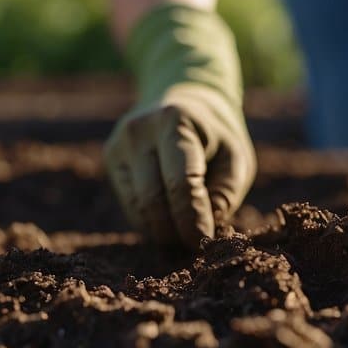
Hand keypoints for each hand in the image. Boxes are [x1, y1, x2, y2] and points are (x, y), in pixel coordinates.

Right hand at [104, 83, 254, 247]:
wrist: (183, 102)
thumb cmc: (215, 138)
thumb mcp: (235, 158)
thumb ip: (224, 194)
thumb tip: (203, 233)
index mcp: (175, 122)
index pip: (181, 183)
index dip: (193, 219)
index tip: (205, 240)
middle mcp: (139, 131)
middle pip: (153, 199)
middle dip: (176, 230)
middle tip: (196, 245)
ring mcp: (120, 144)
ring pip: (137, 207)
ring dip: (163, 231)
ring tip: (186, 234)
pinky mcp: (111, 158)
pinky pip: (130, 205)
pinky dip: (151, 222)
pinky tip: (170, 220)